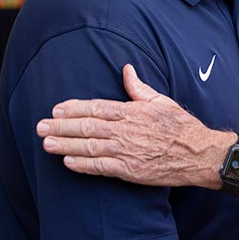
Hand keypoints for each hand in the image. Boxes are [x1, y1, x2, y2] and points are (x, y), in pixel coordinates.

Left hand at [38, 64, 228, 186]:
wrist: (198, 153)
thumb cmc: (181, 126)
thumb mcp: (162, 101)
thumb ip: (139, 88)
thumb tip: (126, 69)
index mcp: (131, 112)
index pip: (95, 108)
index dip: (73, 109)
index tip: (55, 109)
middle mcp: (125, 131)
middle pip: (85, 127)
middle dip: (60, 126)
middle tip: (40, 127)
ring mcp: (126, 152)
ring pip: (88, 147)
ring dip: (64, 145)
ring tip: (46, 143)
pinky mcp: (129, 170)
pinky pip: (100, 167)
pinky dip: (82, 165)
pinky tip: (67, 162)